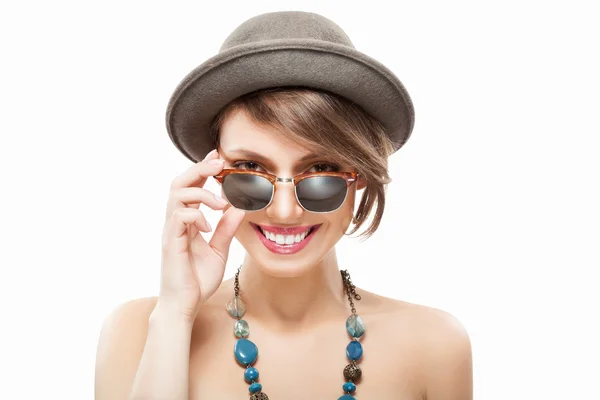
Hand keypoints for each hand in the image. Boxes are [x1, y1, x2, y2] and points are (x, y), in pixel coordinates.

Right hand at [158, 149, 244, 320]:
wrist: (184, 305)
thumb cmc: (198, 279)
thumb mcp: (219, 250)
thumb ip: (226, 229)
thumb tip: (238, 208)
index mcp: (187, 221)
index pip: (191, 187)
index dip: (203, 169)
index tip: (219, 156)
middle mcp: (176, 222)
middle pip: (179, 183)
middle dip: (199, 168)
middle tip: (219, 162)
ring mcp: (171, 231)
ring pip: (176, 195)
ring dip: (201, 192)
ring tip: (220, 202)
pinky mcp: (171, 243)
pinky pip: (178, 217)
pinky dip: (196, 215)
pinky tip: (208, 227)